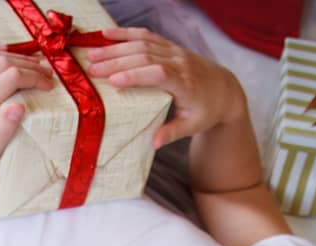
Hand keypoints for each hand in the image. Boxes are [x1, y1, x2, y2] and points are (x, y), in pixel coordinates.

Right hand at [85, 28, 246, 148]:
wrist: (223, 89)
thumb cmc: (206, 111)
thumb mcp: (193, 126)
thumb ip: (173, 132)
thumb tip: (154, 143)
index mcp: (185, 83)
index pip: (159, 74)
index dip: (136, 75)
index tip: (113, 82)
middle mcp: (179, 63)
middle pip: (145, 57)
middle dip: (117, 61)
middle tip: (92, 69)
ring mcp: (174, 51)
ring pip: (142, 44)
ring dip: (115, 48)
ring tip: (92, 54)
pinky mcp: (169, 46)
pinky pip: (146, 35)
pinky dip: (125, 33)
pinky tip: (105, 34)